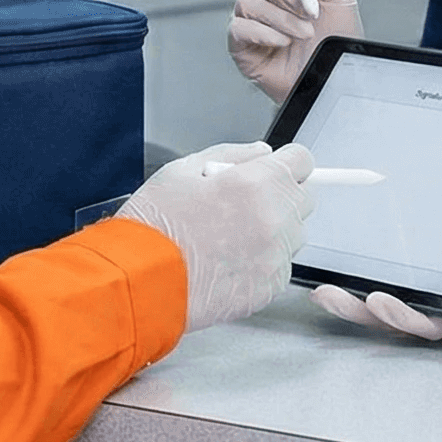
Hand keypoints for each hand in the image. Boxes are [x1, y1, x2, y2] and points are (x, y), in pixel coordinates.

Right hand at [115, 142, 315, 331]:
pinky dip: (262, 262)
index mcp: (255, 184)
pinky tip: (228, 261)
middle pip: (302, 199)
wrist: (139, 283)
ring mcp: (274, 258)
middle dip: (278, 196)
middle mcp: (274, 220)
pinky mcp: (269, 289)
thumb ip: (230, 155)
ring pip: (293, 236)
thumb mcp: (181, 171)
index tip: (272, 170)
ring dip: (272, 231)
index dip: (285, 163)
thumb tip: (260, 152)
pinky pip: (279, 267)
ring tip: (228, 237)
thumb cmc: (153, 228)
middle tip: (240, 204)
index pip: (302, 161)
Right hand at [229, 0, 361, 101]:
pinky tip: (284, 42)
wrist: (333, 76)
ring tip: (304, 32)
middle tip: (309, 9)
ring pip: (247, 2)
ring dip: (282, 18)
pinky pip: (240, 28)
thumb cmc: (334, 37)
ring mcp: (249, 18)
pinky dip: (265, 33)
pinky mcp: (240, 44)